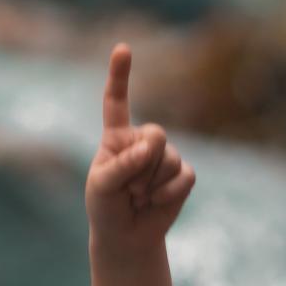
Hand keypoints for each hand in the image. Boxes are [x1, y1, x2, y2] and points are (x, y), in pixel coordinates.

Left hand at [85, 42, 195, 258]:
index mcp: (116, 137)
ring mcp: (165, 156)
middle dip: (143, 166)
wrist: (125, 237)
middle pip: (156, 135)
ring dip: (152, 185)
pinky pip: (184, 176)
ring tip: (139, 198)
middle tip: (129, 190)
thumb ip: (121, 164)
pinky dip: (168, 194)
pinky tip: (155, 203)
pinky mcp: (182, 175)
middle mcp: (142, 140)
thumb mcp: (102, 187)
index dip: (120, 75)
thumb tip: (150, 148)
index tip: (123, 48)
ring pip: (170, 159)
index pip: (116, 102)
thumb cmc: (106, 208)